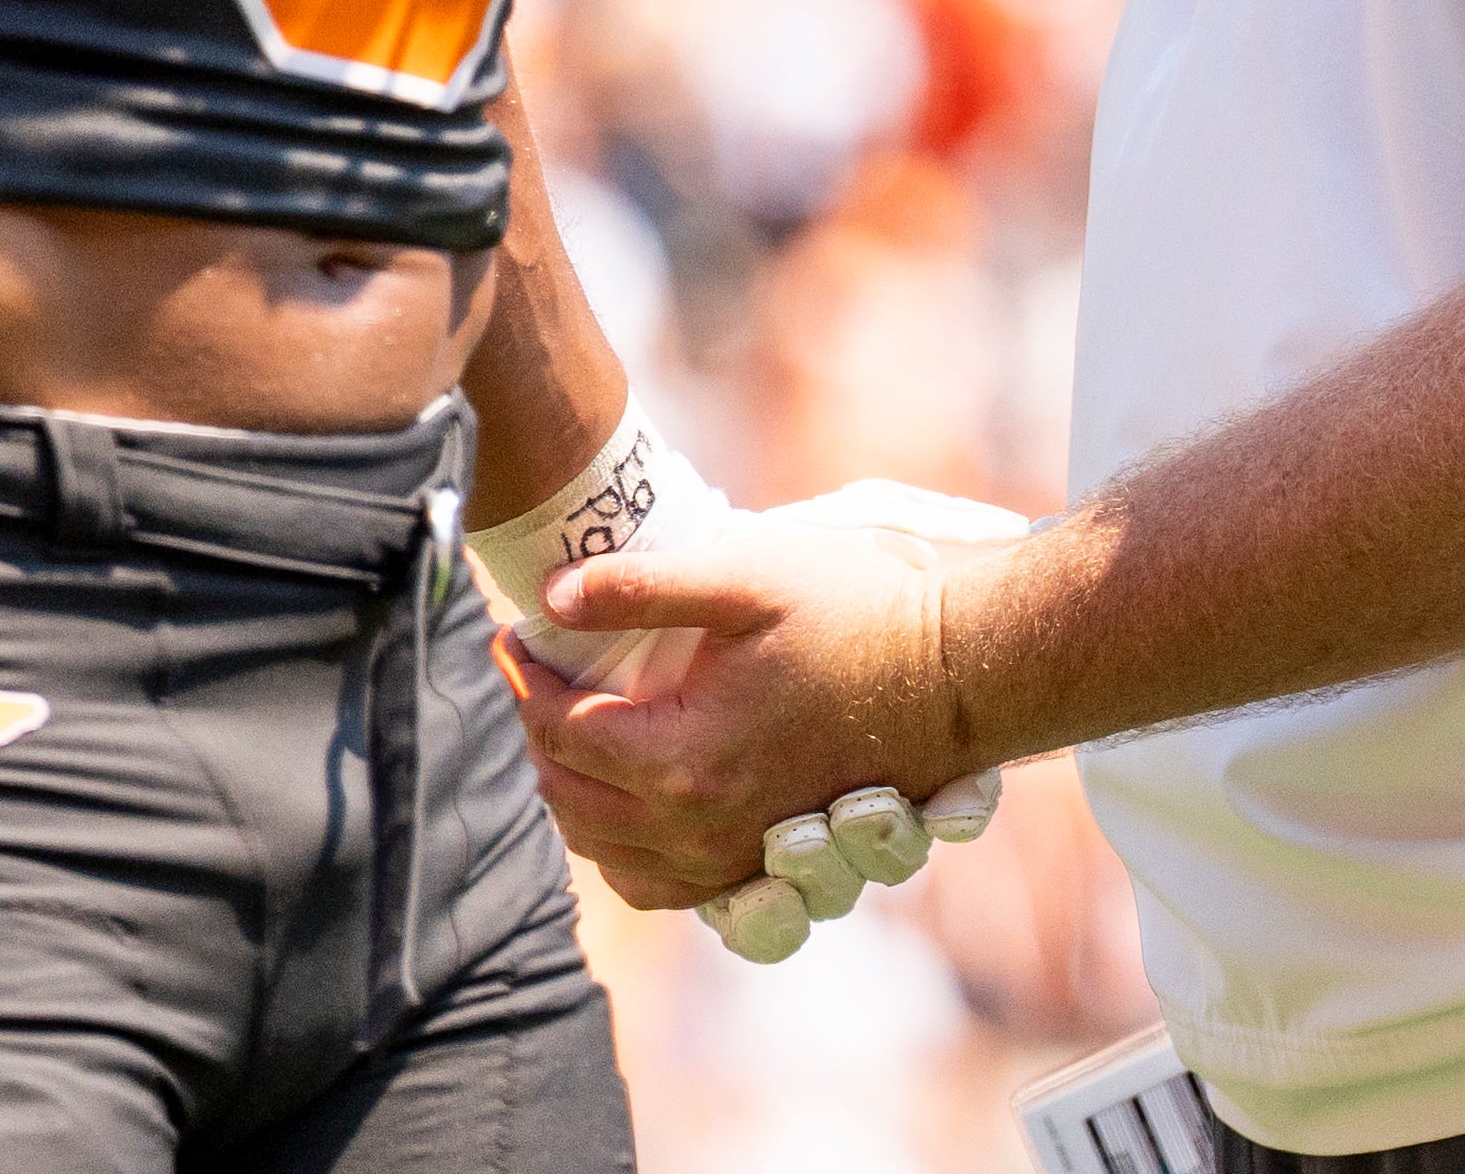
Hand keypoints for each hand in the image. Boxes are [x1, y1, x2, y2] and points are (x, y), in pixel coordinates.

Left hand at [507, 509, 997, 915]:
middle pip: (570, 799)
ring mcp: (733, 858)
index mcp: (686, 760)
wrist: (953, 672)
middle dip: (534, 736)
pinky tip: (621, 805)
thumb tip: (552, 598)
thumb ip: (641, 587)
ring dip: (569, 797)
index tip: (511, 634)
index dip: (522, 680)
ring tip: (562, 732)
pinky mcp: (760, 863)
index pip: (561, 731)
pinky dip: (620, 853)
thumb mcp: (744, 576)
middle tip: (531, 674)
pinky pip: (661, 888)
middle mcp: (701, 829)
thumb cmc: (855, 612)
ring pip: (605, 854)